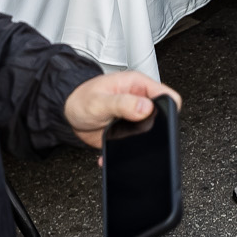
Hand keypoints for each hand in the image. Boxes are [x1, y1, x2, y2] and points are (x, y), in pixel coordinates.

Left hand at [62, 71, 178, 147]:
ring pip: (152, 132)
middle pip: (162, 116)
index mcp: (137, 85)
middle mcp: (139, 100)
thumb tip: (146, 107)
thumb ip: (122, 103)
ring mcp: (135, 117)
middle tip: (138, 133)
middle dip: (156, 128)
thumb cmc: (80, 99)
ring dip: (142, 141)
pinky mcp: (128, 131)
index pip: (166, 95)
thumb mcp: (99, 101)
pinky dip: (129, 150)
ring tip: (124, 141)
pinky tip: (116, 150)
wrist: (68, 114)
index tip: (158, 119)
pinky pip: (137, 143)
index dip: (168, 108)